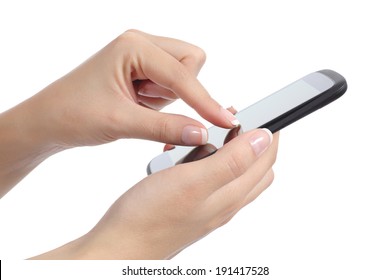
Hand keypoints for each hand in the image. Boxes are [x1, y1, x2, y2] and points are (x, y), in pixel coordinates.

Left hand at [0, 30, 238, 194]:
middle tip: (153, 107)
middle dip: (184, 91)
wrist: (48, 122)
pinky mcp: (142, 73)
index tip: (224, 122)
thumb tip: (203, 133)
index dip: (204, 101)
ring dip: (168, 98)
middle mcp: (140, 45)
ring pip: (183, 76)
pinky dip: (162, 101)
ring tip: (138, 108)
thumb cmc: (73, 114)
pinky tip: (138, 107)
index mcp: (134, 46)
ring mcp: (142, 58)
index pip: (183, 74)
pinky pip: (170, 86)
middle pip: (191, 63)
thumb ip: (166, 128)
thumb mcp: (121, 122)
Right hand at [33, 129, 278, 258]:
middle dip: (251, 140)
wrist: (121, 245)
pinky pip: (209, 178)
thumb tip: (263, 139)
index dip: (268, 132)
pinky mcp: (192, 204)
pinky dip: (204, 161)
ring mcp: (209, 205)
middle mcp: (225, 202)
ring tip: (205, 137)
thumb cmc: (150, 216)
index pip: (266, 158)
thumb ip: (232, 161)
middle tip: (231, 122)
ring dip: (226, 150)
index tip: (260, 112)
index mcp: (231, 195)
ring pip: (231, 171)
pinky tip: (186, 157)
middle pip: (255, 167)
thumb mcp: (194, 181)